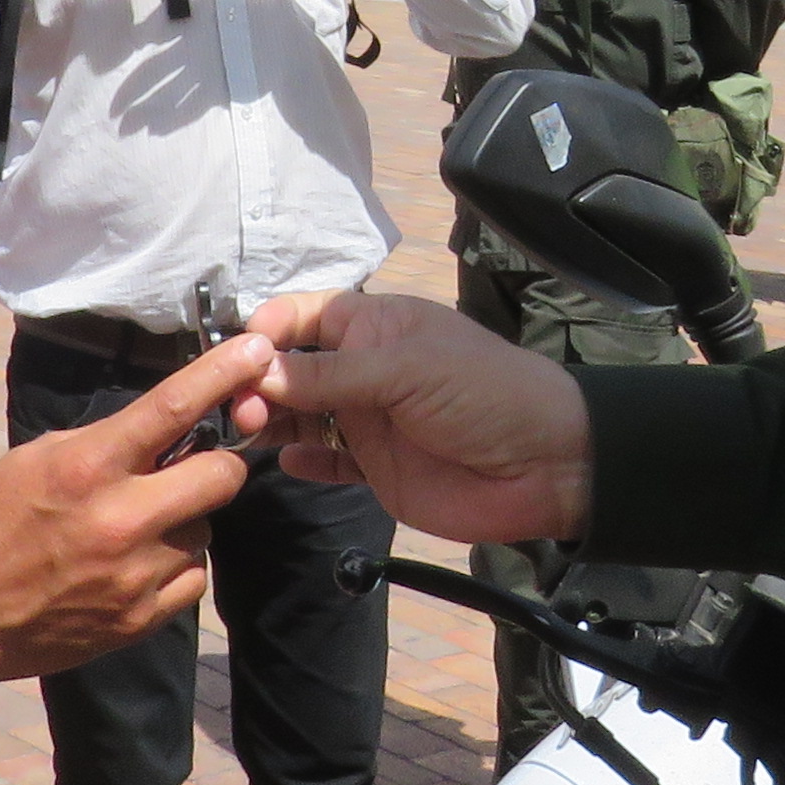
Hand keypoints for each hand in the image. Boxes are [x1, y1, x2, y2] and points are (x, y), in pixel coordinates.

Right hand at [0, 337, 260, 680]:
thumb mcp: (39, 458)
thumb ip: (108, 442)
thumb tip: (170, 428)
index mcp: (88, 467)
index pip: (173, 408)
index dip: (223, 374)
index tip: (259, 350)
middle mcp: (121, 520)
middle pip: (222, 476)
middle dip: (216, 465)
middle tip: (189, 468)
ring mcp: (137, 575)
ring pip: (205, 529)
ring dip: (185, 520)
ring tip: (137, 528)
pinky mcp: (143, 619)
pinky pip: (193, 576)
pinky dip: (176, 564)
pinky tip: (138, 564)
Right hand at [247, 290, 588, 546]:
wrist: (547, 465)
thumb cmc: (484, 394)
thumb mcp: (407, 370)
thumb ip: (331, 373)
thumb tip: (256, 366)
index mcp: (377, 326)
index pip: (306, 316)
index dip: (270, 329)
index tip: (238, 353)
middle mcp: (365, 370)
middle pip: (293, 369)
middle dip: (258, 381)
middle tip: (237, 406)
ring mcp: (368, 420)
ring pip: (302, 416)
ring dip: (271, 421)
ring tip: (247, 431)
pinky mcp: (376, 469)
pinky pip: (327, 462)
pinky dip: (303, 462)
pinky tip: (283, 464)